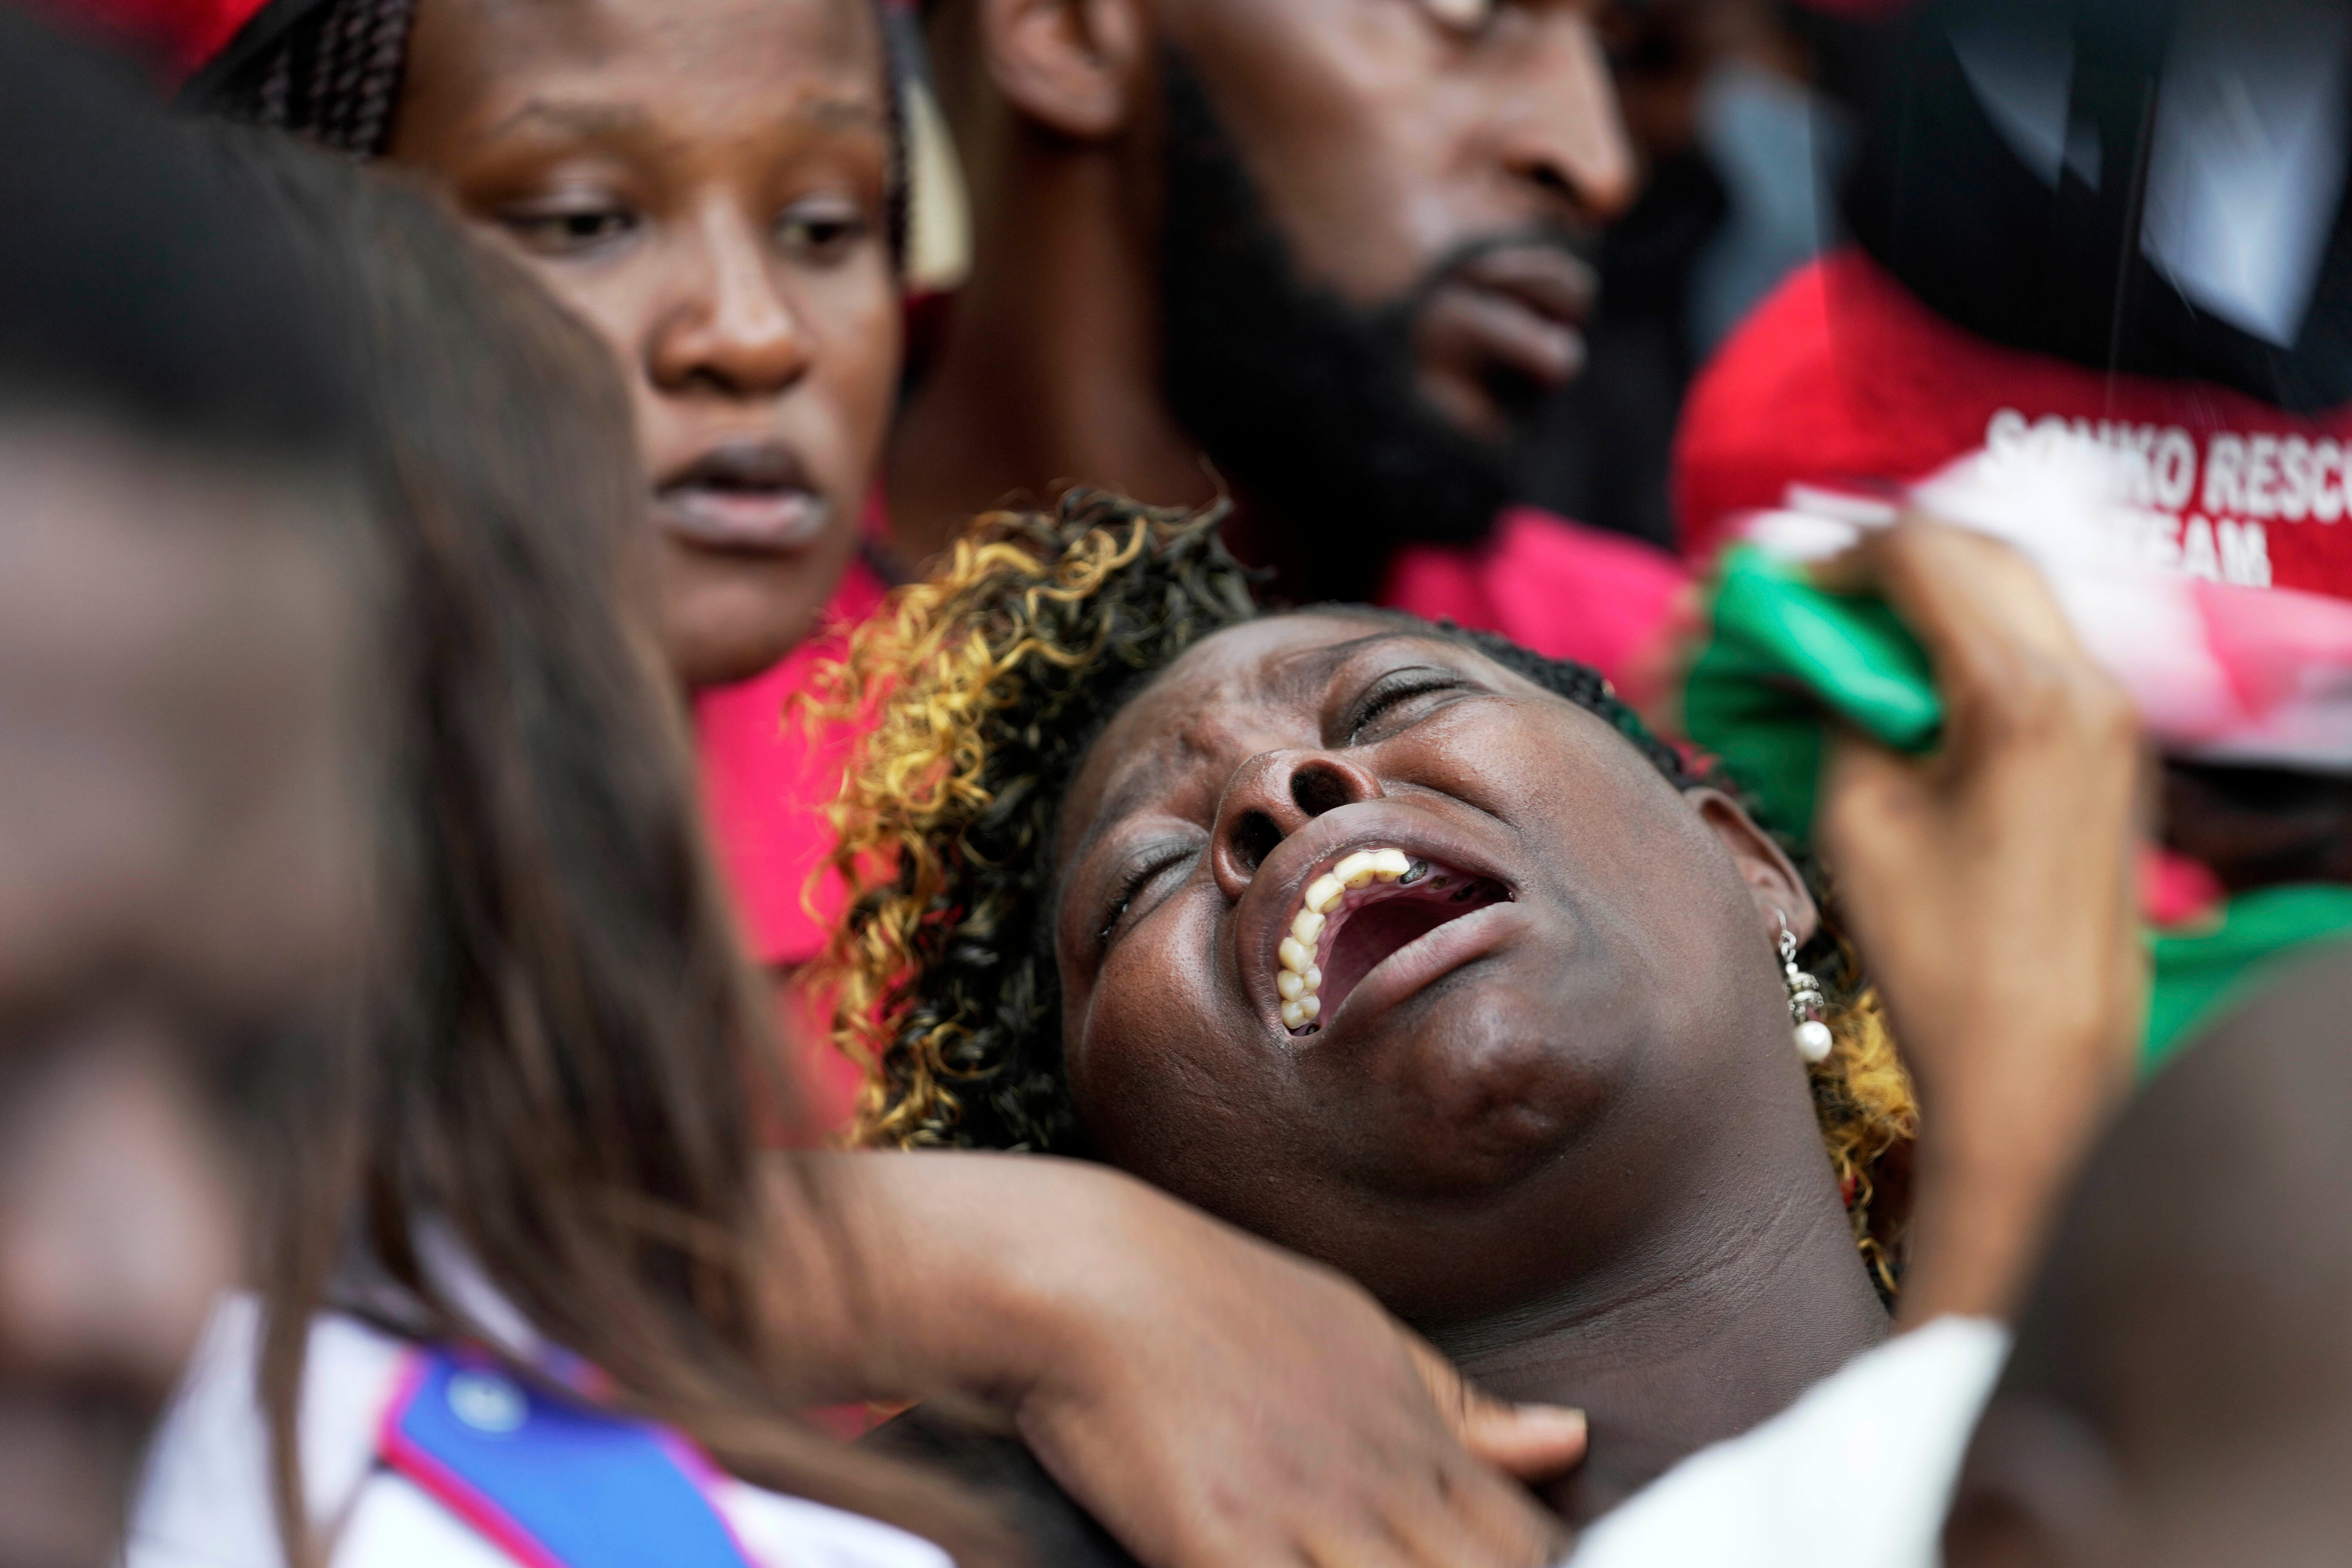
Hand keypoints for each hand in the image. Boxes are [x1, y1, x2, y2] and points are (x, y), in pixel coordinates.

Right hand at [772, 1152, 1581, 1567]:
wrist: (1087, 1277)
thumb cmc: (1217, 1304)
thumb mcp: (1358, 1337)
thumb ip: (1461, 1407)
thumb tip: (1569, 1439)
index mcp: (1417, 1437)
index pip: (1529, 1548)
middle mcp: (1378, 1483)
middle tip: (1422, 1563)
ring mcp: (1303, 1519)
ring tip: (1356, 1566)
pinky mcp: (1221, 1546)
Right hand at [1813, 520, 2144, 1325]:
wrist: (2041, 1068)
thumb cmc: (1947, 962)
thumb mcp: (1863, 818)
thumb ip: (1836, 711)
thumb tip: (1803, 656)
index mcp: (2029, 695)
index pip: (1921, 554)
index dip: (1830, 559)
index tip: (1770, 592)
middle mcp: (2089, 686)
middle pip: (1972, 555)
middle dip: (1872, 565)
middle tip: (1796, 602)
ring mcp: (2110, 718)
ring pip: (2004, 597)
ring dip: (1914, 602)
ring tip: (1836, 642)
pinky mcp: (2106, 754)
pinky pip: (2027, 655)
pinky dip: (1953, 647)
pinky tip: (1891, 685)